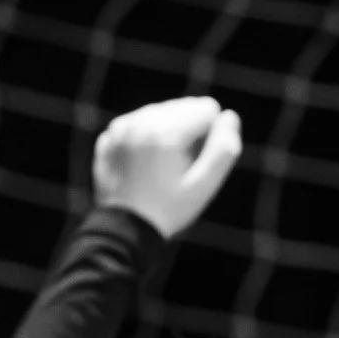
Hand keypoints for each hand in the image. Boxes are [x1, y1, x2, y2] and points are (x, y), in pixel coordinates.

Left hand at [93, 96, 242, 239]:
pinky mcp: (109, 138)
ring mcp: (120, 129)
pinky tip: (147, 166)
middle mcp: (140, 122)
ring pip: (160, 113)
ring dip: (170, 133)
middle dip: (190, 132)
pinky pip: (139, 124)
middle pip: (182, 107)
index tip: (199, 163)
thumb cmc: (170, 209)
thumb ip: (223, 150)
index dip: (212, 136)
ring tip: (165, 169)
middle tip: (182, 168)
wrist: (124, 230)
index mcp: (165, 133)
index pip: (206, 109)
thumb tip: (229, 116)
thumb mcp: (205, 186)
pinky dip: (147, 138)